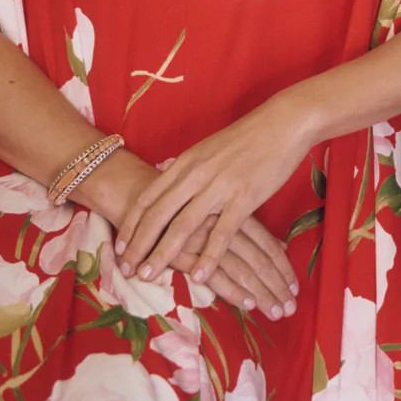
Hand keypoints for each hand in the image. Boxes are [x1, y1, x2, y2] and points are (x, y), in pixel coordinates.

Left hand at [115, 97, 314, 290]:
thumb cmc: (245, 137)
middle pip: (158, 215)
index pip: (148, 198)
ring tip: (148, 276)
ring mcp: (219, 187)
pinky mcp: (244, 198)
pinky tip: (199, 277)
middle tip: (126, 269)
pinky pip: (221, 234)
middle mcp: (196, 175)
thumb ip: (185, 164)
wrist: (282, 123)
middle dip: (138, 245)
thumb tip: (162, 171)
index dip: (131, 224)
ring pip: (183, 226)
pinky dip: (208, 258)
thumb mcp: (207, 146)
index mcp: (186, 162)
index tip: (119, 246)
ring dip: (163, 254)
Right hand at [170, 212, 298, 319]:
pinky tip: (248, 303)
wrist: (138, 191)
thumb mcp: (218, 207)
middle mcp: (224, 222)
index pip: (266, 243)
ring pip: (242, 268)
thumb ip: (246, 225)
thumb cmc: (183, 200)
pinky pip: (215, 274)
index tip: (295, 289)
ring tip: (277, 313)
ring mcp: (207, 237)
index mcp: (234, 208)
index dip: (282, 268)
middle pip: (259, 259)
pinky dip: (234, 290)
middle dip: (277, 286)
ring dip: (262, 293)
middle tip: (291, 309)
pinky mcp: (187, 251)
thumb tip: (279, 246)